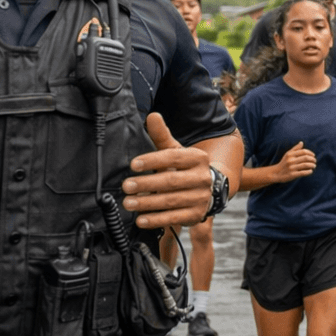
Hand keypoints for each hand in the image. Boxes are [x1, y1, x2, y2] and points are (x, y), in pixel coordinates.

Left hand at [121, 114, 213, 229]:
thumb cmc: (185, 168)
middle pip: (171, 181)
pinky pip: (174, 218)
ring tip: (128, 203)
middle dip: (146, 184)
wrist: (210, 189)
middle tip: (125, 186)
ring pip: (171, 201)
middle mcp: (202, 178)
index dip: (153, 161)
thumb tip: (153, 116)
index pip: (173, 158)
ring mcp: (201, 198)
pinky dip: (156, 219)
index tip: (133, 165)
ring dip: (147, 203)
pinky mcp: (196, 215)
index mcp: (198, 158)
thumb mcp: (176, 151)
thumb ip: (162, 135)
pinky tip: (141, 219)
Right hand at [272, 141, 316, 183]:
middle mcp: (290, 160)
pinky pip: (303, 172)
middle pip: (305, 158)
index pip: (303, 151)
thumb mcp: (287, 154)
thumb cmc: (284, 163)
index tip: (313, 155)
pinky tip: (311, 171)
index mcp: (290, 154)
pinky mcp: (292, 175)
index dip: (310, 153)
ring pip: (305, 165)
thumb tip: (302, 142)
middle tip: (315, 161)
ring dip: (312, 165)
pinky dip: (309, 172)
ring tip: (314, 166)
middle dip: (312, 159)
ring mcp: (291, 168)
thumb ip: (295, 148)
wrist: (276, 173)